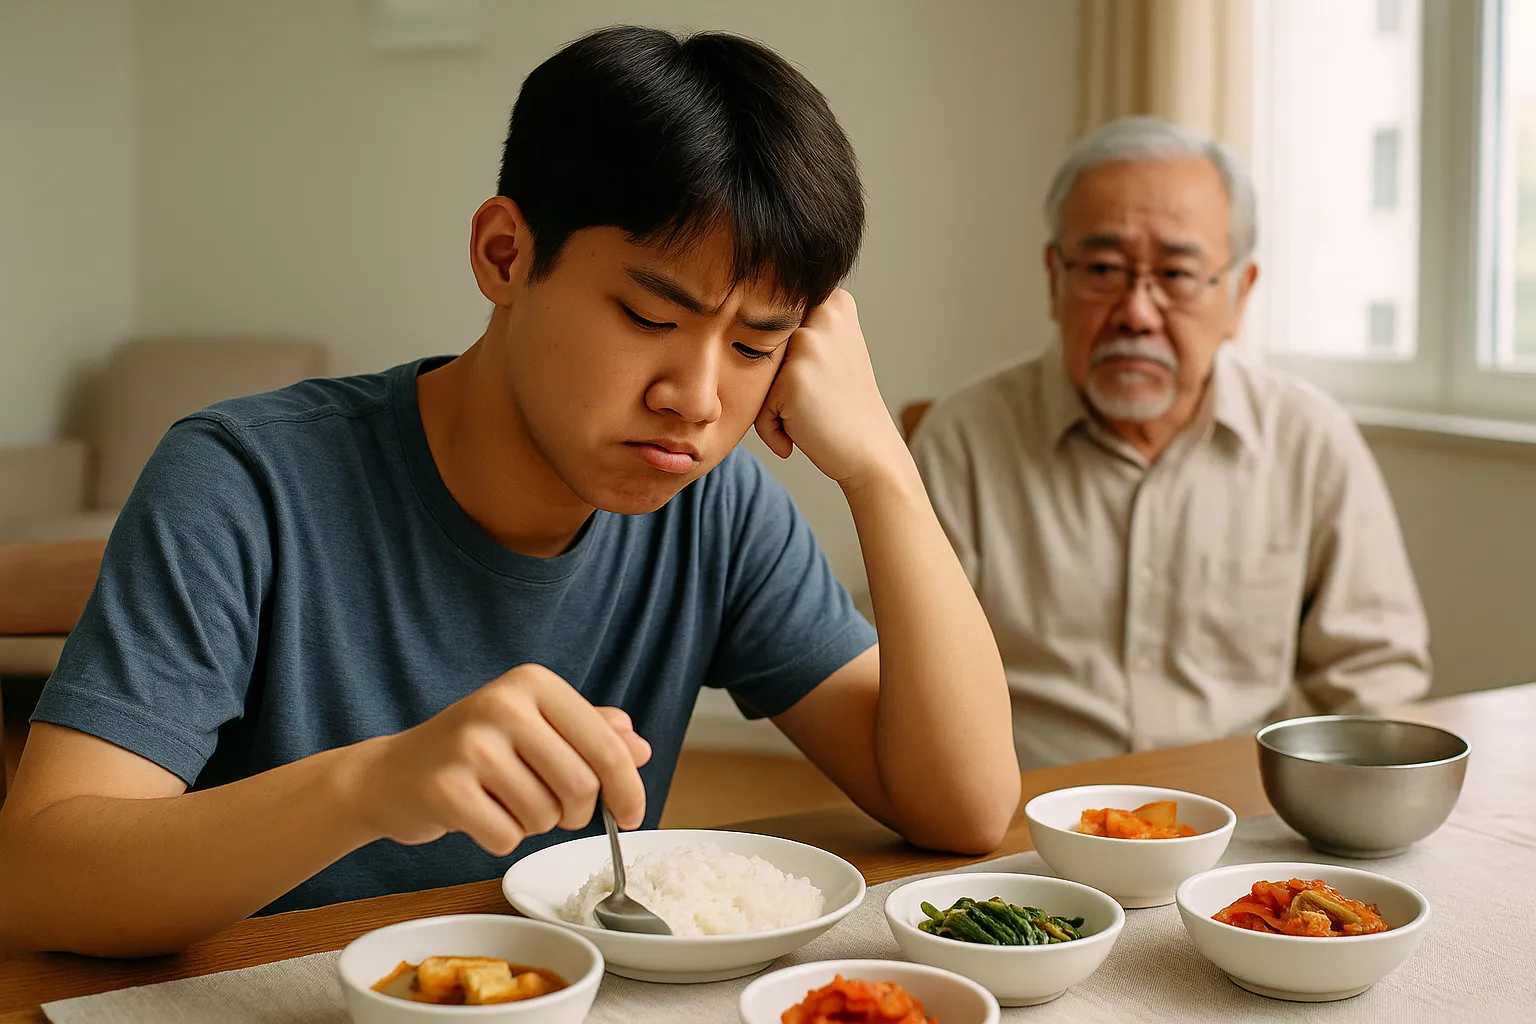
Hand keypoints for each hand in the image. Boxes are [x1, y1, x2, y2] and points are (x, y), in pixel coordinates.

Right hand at [347, 664, 651, 856]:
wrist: (391, 774)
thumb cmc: (474, 751)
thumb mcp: (535, 727)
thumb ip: (590, 732)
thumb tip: (640, 748)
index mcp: (533, 683)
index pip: (606, 745)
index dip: (628, 789)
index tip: (633, 815)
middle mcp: (502, 704)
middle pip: (581, 786)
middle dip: (574, 813)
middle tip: (550, 808)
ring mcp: (470, 745)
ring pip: (544, 816)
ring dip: (533, 825)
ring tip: (503, 801)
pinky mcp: (444, 788)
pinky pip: (505, 837)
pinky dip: (499, 839)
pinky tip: (477, 815)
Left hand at [754, 289, 907, 488]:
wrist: (868, 450)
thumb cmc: (842, 405)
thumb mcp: (834, 349)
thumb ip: (799, 328)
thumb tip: (742, 316)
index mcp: (835, 301)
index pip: (776, 323)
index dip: (787, 360)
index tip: (819, 377)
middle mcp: (824, 314)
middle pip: (763, 347)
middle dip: (777, 381)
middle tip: (816, 398)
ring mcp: (808, 343)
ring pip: (758, 374)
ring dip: (773, 401)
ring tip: (807, 412)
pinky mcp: (792, 376)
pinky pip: (758, 405)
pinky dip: (771, 425)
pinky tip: (803, 428)